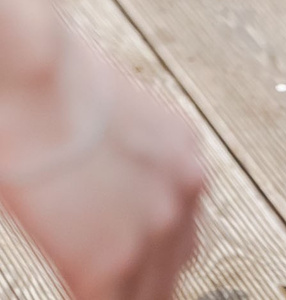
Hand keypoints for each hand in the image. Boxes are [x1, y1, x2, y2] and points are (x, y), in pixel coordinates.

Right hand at [0, 0, 204, 299]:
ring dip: (126, 292)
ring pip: (153, 289)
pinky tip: (79, 294)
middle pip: (177, 261)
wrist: (33, 77)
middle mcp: (183, 189)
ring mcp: (154, 226)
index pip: (182, 225)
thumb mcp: (114, 121)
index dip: (154, 253)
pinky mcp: (111, 258)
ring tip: (100, 291)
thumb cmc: (55, 86)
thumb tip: (104, 187)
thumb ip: (125, 165)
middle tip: (117, 285)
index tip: (134, 266)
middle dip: (146, 279)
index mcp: (183, 155)